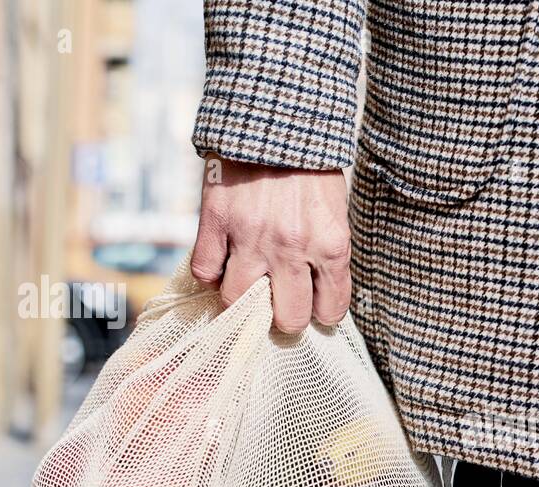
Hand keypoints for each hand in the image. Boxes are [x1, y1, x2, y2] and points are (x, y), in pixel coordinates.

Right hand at [190, 156, 350, 332]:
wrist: (275, 115)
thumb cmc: (311, 167)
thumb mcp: (334, 212)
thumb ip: (327, 254)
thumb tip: (316, 295)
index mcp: (331, 246)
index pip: (329, 310)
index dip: (320, 313)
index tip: (312, 305)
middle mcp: (293, 248)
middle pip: (287, 319)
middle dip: (284, 316)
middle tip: (278, 302)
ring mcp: (251, 237)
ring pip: (238, 302)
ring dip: (241, 298)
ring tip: (246, 284)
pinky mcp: (216, 221)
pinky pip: (204, 270)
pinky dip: (210, 272)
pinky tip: (221, 261)